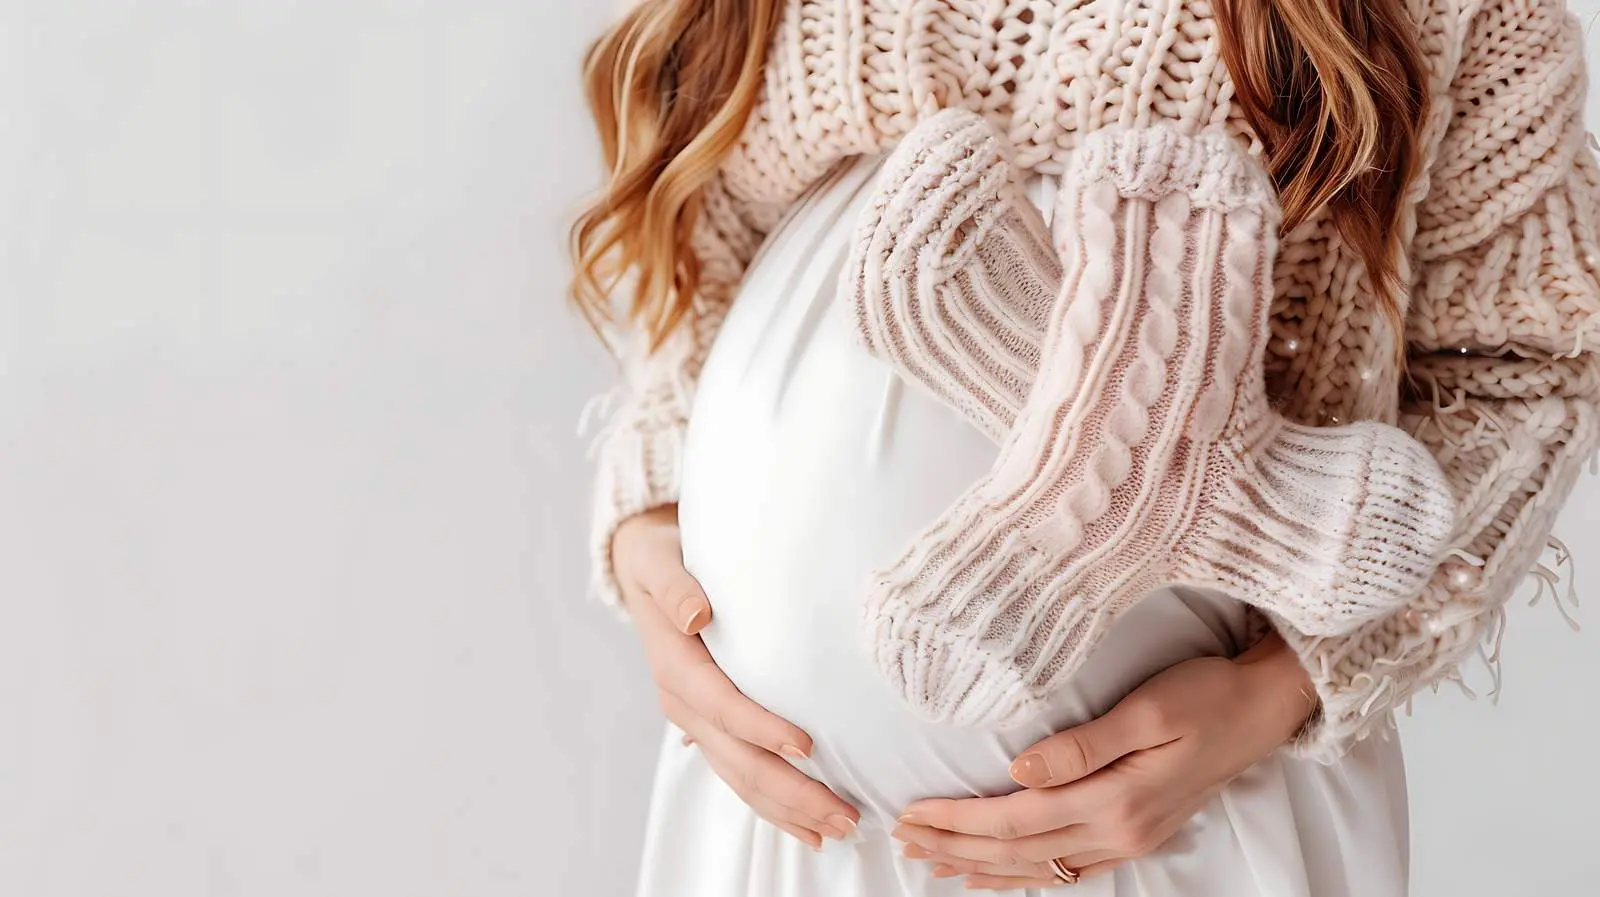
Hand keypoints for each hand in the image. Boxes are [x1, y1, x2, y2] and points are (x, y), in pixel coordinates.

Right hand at [614, 505, 860, 848]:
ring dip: (788, 809)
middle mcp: (683, 705)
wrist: (644, 570)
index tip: (805, 745)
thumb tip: (694, 614)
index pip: (723, 705)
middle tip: (843, 814)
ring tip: (836, 830)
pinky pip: (741, 775)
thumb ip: (676, 585)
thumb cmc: (664, 561)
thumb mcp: (661, 561)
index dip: (761, 728)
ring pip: (742, 779)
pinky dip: (773, 805)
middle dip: (790, 792)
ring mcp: (696, 724)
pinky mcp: (711, 730)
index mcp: (675, 667)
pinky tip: (807, 827)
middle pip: (739, 760)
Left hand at [890, 636, 1316, 888]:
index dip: (957, 822)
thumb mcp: (1147, 710)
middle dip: (956, 848)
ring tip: (935, 864)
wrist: (1265, 709)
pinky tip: (1002, 874)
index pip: (1014, 820)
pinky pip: (1069, 869)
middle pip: (1017, 851)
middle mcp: (1120, 833)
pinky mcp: (1138, 836)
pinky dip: (1026, 875)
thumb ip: (1080, 747)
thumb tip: (1017, 772)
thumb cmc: (1206, 695)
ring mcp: (1131, 841)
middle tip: (904, 840)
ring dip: (983, 868)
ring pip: (1040, 868)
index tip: (911, 814)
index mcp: (1115, 801)